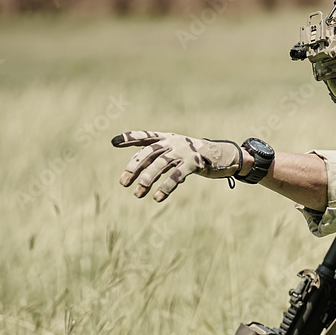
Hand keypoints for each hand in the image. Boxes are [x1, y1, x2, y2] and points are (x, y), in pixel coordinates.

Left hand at [111, 131, 241, 201]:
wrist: (221, 156)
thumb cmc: (194, 157)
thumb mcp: (176, 155)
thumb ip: (160, 161)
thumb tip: (140, 178)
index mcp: (167, 139)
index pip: (145, 137)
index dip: (130, 138)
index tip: (114, 142)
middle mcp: (173, 142)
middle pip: (149, 153)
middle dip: (134, 167)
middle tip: (123, 183)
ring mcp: (184, 151)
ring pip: (161, 164)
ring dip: (148, 179)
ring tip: (137, 194)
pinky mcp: (195, 162)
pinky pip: (177, 175)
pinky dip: (166, 186)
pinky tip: (157, 197)